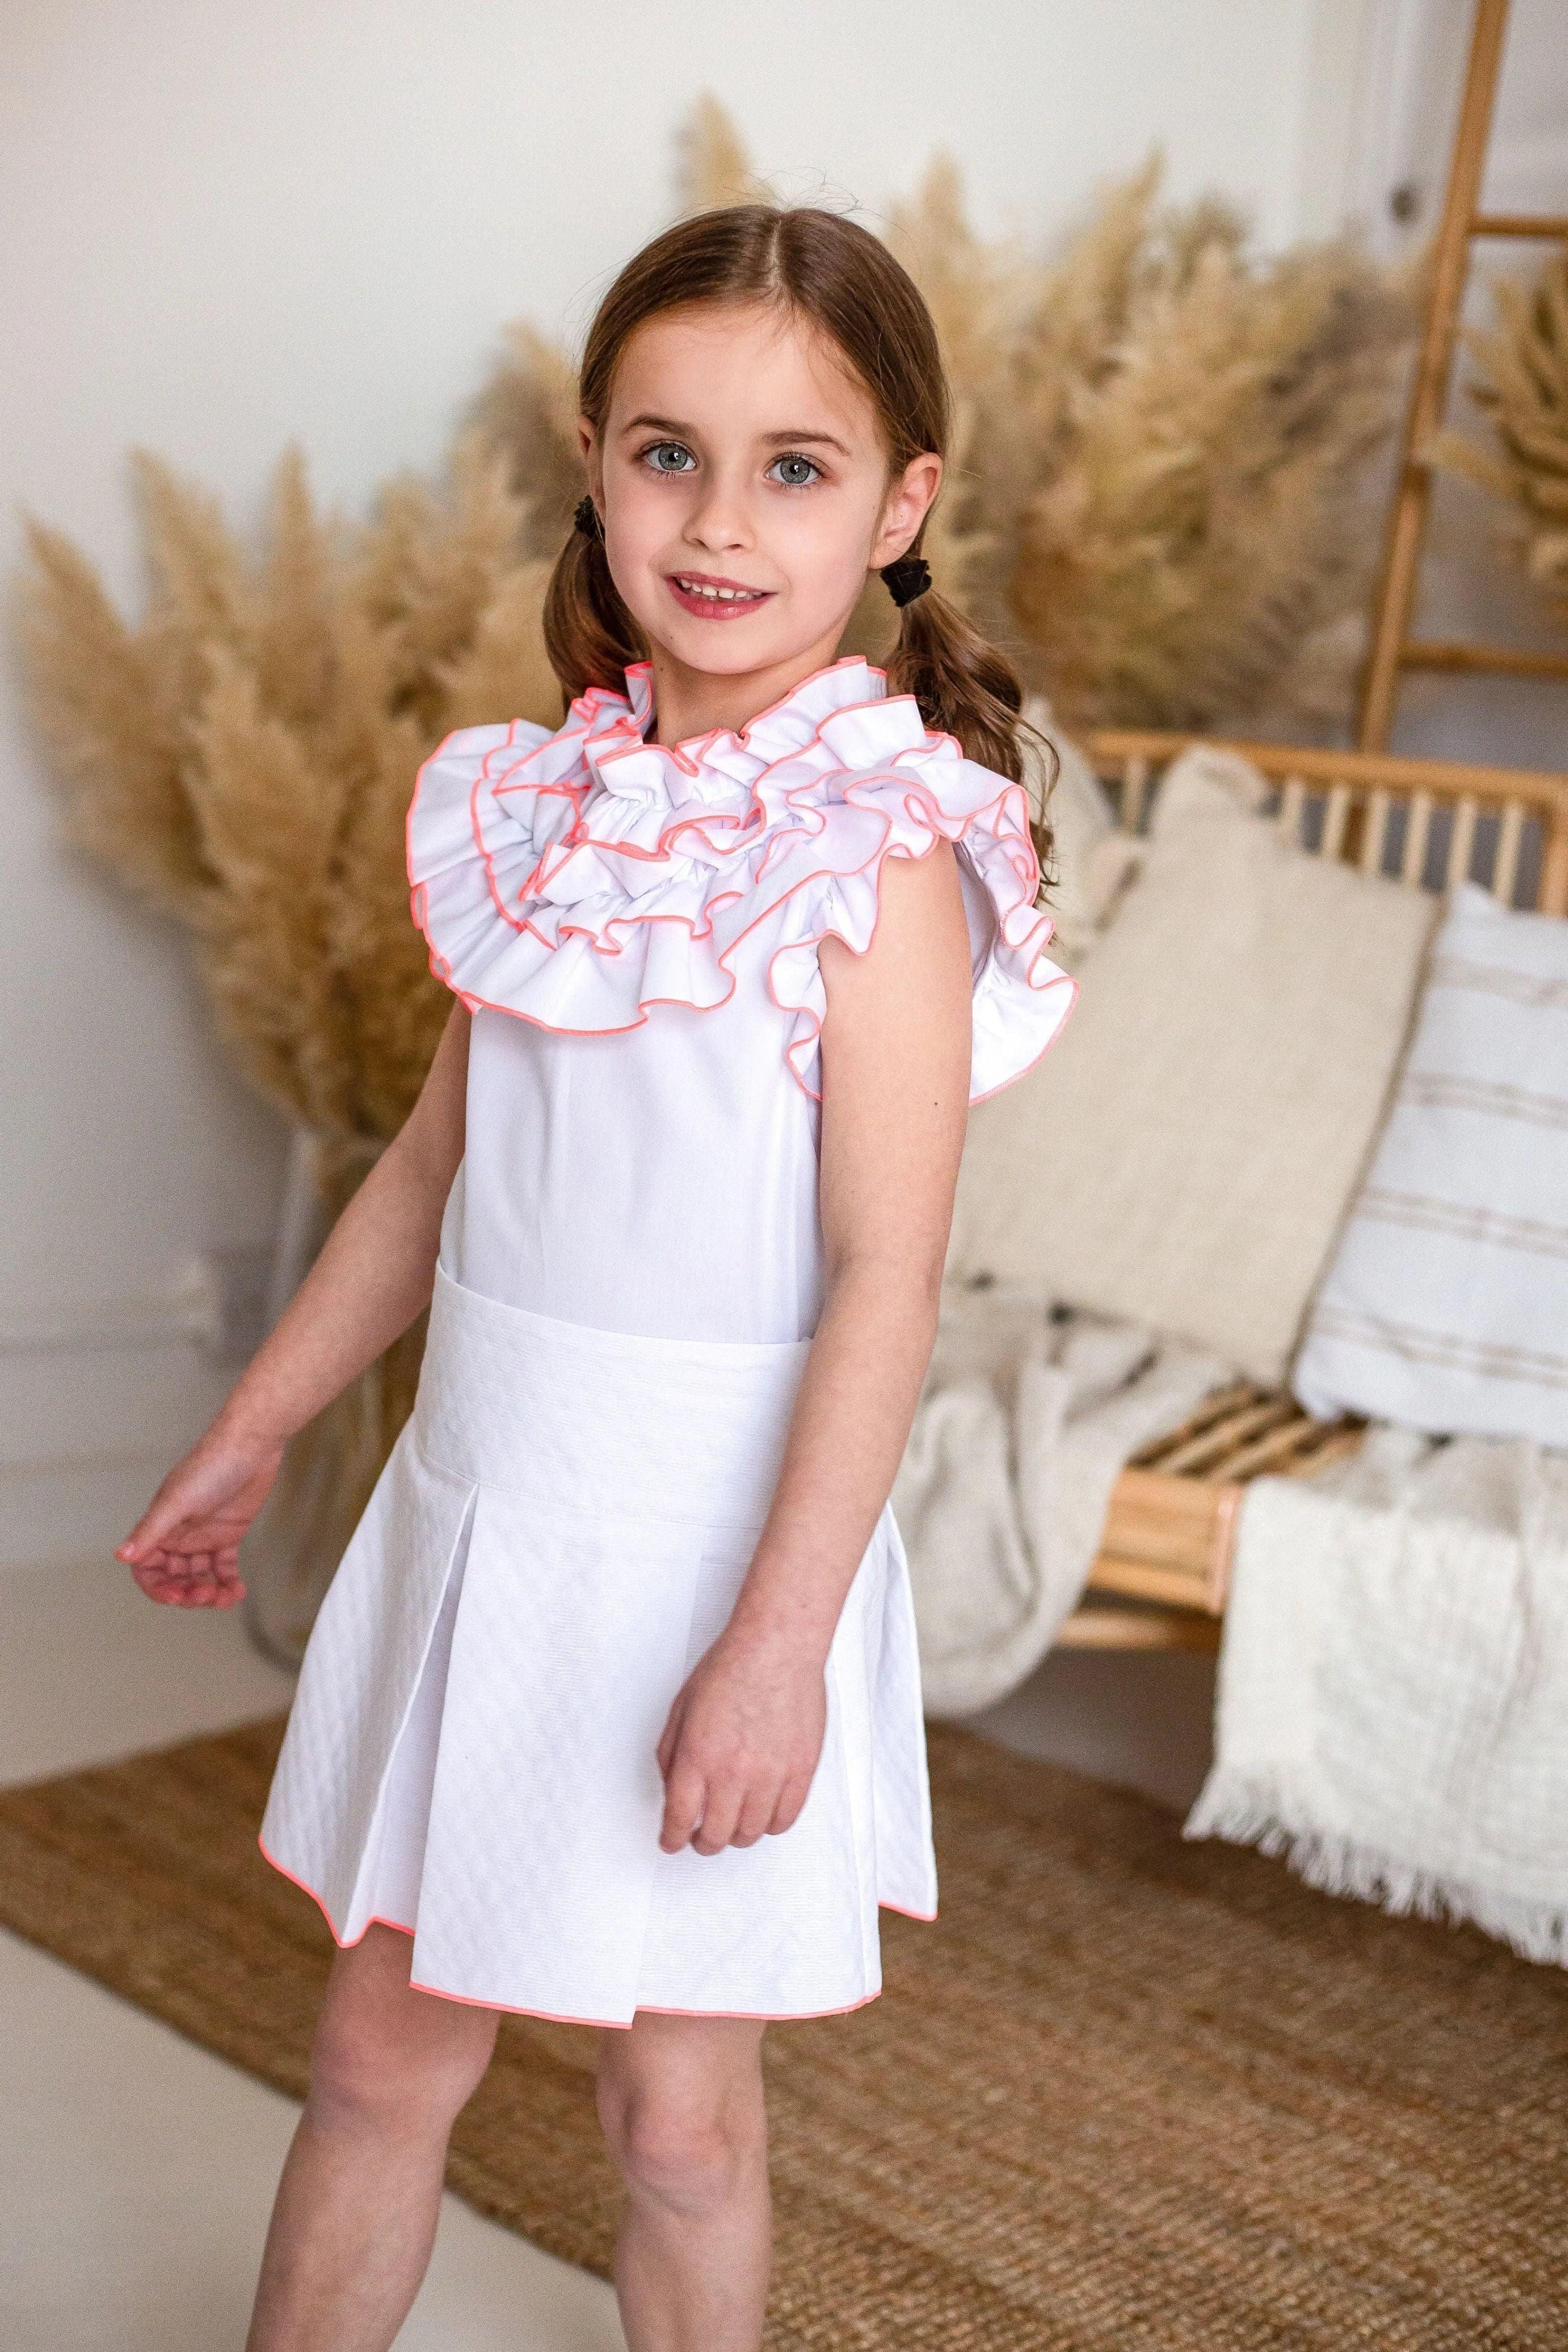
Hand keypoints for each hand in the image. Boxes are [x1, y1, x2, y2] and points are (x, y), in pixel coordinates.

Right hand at [115, 1425, 285, 1608]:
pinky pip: (224, 1568)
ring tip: (225, 1596)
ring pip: (199, 1576)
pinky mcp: (228, 1536)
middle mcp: (179, 1535)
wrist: (250, 1447)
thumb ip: (150, 1530)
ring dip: (210, 1592)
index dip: (157, 1588)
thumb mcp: (177, 1502)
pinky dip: (229, 1582)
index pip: (147, 1568)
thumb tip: (121, 1555)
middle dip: (188, 1592)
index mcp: (160, 1528)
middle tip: (206, 1595)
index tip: (176, 1596)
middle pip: (174, 1578)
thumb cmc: (210, 1467)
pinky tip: (237, 1591)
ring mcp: (203, 1537)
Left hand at [656, 1628, 826, 1856]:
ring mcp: (771, 1774)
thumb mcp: (681, 1708)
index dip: (672, 1838)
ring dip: (736, 1836)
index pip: (680, 1818)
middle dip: (703, 1843)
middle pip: (716, 1835)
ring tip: (732, 1824)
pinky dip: (770, 1826)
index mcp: (698, 1755)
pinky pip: (785, 1819)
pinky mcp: (802, 1770)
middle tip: (701, 1838)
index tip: (671, 1842)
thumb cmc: (729, 1669)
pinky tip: (762, 1815)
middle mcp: (734, 1771)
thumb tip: (673, 1793)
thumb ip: (670, 1754)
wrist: (778, 1646)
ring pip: (751, 1833)